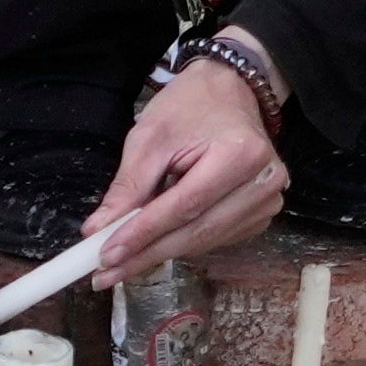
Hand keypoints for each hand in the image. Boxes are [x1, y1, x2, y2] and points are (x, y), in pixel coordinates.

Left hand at [87, 56, 289, 273]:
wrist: (230, 91)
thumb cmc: (190, 106)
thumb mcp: (151, 137)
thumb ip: (128, 187)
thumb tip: (98, 231)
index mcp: (240, 154)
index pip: (184, 206)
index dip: (143, 235)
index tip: (106, 256)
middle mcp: (263, 182)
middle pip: (196, 232)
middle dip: (146, 254)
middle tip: (105, 274)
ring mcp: (267, 201)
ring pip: (205, 241)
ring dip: (161, 253)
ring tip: (122, 262)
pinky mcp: (261, 214)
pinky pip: (216, 239)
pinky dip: (182, 244)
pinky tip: (156, 243)